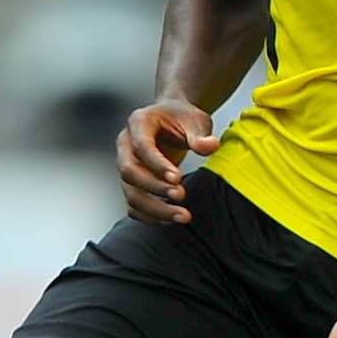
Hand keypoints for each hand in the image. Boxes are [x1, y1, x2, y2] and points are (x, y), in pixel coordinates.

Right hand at [116, 100, 221, 223]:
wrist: (172, 120)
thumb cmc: (181, 118)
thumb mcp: (195, 120)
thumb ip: (200, 135)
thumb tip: (210, 145)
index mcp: (138, 123)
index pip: (142, 146)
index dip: (157, 164)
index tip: (177, 178)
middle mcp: (126, 145)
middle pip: (129, 171)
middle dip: (154, 188)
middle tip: (181, 195)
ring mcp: (126, 165)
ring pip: (130, 192)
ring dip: (155, 208)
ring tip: (183, 216)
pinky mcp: (132, 183)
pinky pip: (133, 205)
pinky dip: (150, 216)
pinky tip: (172, 219)